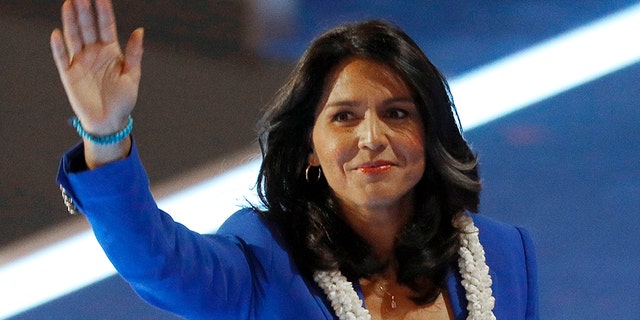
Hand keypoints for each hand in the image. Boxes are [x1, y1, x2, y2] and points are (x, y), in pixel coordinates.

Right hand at [51, 0, 142, 135]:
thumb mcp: (132, 76)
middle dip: (85, 11)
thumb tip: (139, 30)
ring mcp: (80, 62)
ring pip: (74, 37)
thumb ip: (134, 54)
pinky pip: (62, 58)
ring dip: (71, 21)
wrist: (110, 122)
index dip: (103, 12)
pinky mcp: (69, 75)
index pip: (106, 26)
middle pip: (88, 27)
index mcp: (111, 51)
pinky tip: (56, 34)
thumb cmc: (123, 100)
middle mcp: (94, 53)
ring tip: (70, 4)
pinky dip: (59, 47)